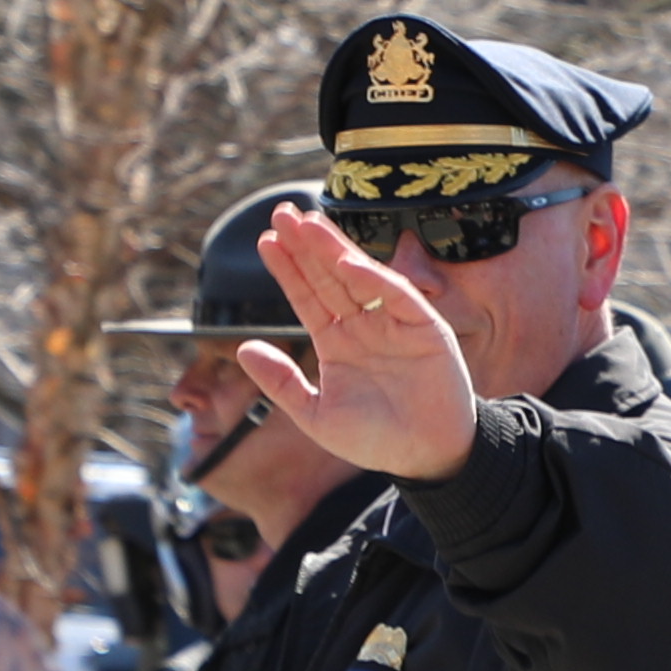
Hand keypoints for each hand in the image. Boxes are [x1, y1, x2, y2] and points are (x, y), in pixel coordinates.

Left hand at [227, 205, 481, 481]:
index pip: (307, 296)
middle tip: (282, 214)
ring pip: (360, 277)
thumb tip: (243, 348)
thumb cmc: (374, 440)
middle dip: (306, 245)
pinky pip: (397, 297)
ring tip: (308, 223)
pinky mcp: (426, 328)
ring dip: (334, 250)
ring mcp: (394, 323)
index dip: (287, 269)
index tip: (265, 241)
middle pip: (329, 276)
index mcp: (338, 342)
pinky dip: (374, 279)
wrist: (427, 457)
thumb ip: (281, 382)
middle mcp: (364, 325)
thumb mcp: (315, 415)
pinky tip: (348, 262)